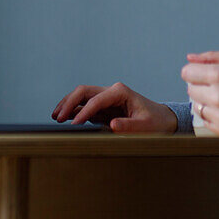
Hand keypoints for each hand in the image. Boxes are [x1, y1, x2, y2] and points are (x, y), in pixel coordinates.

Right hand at [51, 82, 177, 132]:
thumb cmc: (155, 122)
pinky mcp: (103, 107)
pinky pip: (84, 106)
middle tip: (57, 118)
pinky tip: (63, 118)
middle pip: (83, 91)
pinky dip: (73, 110)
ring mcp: (106, 98)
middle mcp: (111, 91)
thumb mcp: (145, 127)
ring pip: (81, 96)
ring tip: (55, 117)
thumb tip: (112, 125)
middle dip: (69, 102)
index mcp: (120, 92)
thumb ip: (129, 126)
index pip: (96, 100)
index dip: (83, 112)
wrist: (162, 120)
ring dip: (68, 104)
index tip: (73, 125)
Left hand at [181, 51, 218, 135]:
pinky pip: (205, 121)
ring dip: (206, 102)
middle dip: (202, 86)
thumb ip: (212, 57)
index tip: (203, 74)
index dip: (195, 72)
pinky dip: (213, 115)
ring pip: (196, 106)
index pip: (187, 73)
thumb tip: (190, 58)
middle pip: (190, 90)